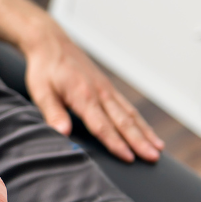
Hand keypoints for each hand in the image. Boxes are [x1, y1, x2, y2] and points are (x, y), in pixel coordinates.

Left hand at [23, 26, 163, 161]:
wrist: (51, 43)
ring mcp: (106, 89)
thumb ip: (53, 113)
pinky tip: (146, 131)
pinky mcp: (107, 87)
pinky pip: (127, 106)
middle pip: (123, 121)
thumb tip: (62, 133)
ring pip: (130, 114)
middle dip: (139, 141)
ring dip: (145, 132)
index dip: (115, 143)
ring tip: (159, 148)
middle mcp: (100, 93)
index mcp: (83, 95)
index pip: (102, 125)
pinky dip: (139, 121)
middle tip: (154, 158)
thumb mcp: (41, 91)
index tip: (129, 158)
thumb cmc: (44, 69)